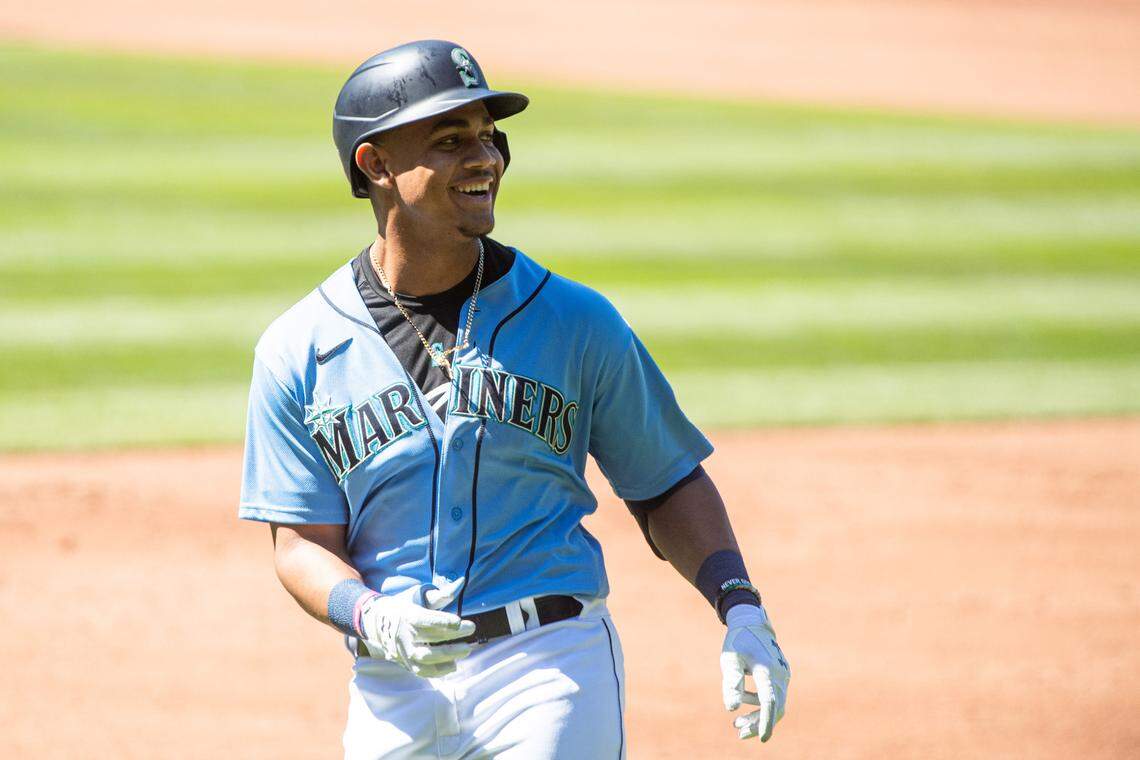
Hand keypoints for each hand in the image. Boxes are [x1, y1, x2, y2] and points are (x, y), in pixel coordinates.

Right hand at [358, 587, 476, 676]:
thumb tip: (461, 583)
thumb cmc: (401, 607)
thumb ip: (439, 595)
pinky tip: (454, 665)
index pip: (426, 620)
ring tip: (466, 650)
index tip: (459, 621)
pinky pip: (421, 671)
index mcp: (406, 616)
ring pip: (424, 658)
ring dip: (447, 656)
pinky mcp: (404, 662)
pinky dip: (438, 671)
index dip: (443, 622)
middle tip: (471, 628)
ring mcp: (402, 651)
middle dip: (452, 636)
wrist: (374, 622)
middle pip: (429, 639)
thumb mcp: (416, 597)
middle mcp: (403, 635)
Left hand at [720, 604, 789, 741]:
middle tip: (739, 734)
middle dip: (758, 724)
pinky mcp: (783, 674)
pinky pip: (776, 695)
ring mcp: (784, 674)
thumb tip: (730, 708)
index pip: (769, 700)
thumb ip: (731, 682)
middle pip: (774, 707)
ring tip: (738, 725)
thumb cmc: (738, 641)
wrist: (753, 623)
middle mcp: (779, 673)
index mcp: (766, 669)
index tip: (762, 738)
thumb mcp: (730, 660)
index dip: (765, 721)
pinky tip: (745, 701)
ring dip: (759, 716)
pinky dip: (763, 704)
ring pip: (776, 703)